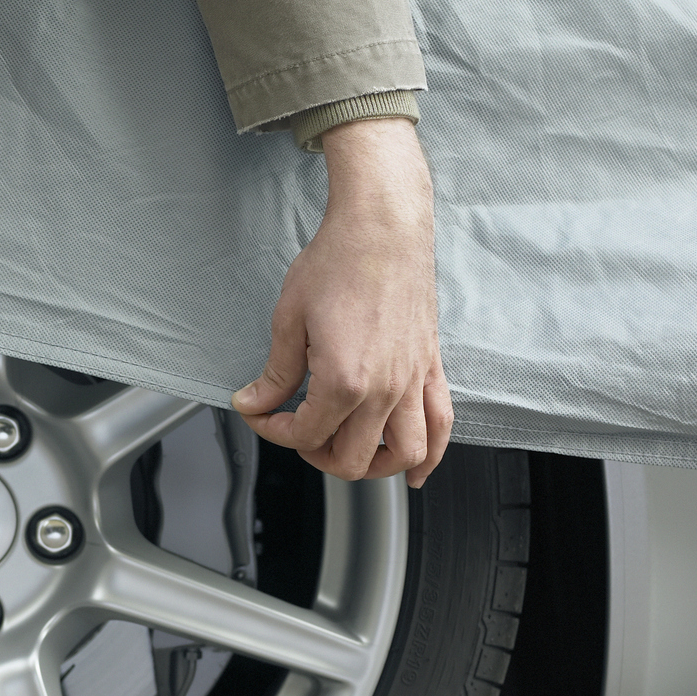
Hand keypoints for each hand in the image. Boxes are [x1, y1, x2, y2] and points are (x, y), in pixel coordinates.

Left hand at [231, 117, 452, 488]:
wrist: (383, 225)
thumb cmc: (338, 261)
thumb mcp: (288, 319)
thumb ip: (276, 372)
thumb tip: (254, 401)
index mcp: (344, 380)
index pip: (305, 434)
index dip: (273, 430)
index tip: (259, 413)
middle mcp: (385, 388)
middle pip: (354, 459)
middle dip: (317, 454)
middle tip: (297, 433)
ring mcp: (413, 379)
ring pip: (405, 453)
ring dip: (377, 468)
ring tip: (350, 456)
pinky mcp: (430, 366)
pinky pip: (442, 424)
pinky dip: (431, 454)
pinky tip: (415, 470)